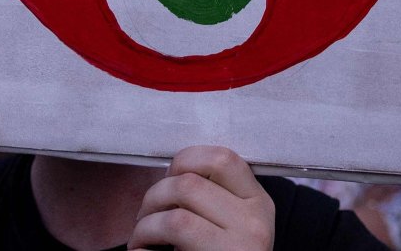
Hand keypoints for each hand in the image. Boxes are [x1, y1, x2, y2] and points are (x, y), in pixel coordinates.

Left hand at [129, 145, 273, 250]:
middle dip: (154, 195)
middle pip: (189, 182)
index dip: (187, 160)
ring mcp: (239, 245)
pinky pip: (171, 234)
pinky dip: (143, 243)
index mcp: (259, 203)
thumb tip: (172, 173)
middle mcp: (255, 221)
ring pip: (176, 211)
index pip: (223, 157)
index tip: (170, 179)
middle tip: (146, 216)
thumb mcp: (234, 226)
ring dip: (145, 224)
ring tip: (141, 240)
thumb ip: (215, 199)